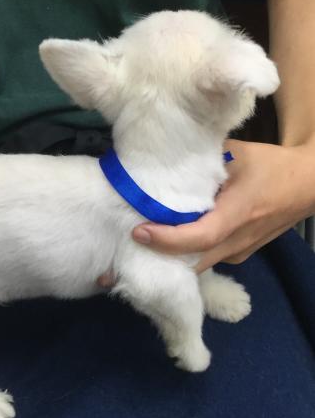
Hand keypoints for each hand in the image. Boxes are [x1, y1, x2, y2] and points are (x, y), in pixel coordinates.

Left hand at [131, 139, 314, 271]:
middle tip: (121, 257)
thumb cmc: (273, 166)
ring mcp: (240, 252)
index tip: (138, 232)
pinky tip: (161, 245)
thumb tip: (162, 157)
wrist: (311, 184)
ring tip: (133, 253)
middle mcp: (238, 240)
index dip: (168, 239)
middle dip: (157, 262)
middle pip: (192, 262)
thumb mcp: (238, 153)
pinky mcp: (239, 254)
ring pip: (198, 265)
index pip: (200, 236)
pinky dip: (183, 255)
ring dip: (168, 261)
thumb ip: (202, 159)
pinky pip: (206, 259)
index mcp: (238, 213)